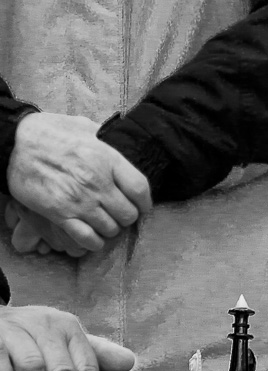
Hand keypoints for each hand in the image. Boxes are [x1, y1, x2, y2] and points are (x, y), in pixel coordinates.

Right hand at [8, 113, 151, 252]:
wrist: (18, 142)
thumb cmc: (55, 131)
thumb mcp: (89, 128)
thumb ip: (109, 139)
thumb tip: (125, 140)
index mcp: (108, 159)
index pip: (140, 188)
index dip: (146, 202)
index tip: (143, 206)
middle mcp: (97, 182)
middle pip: (128, 213)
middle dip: (129, 217)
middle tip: (123, 215)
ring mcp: (79, 200)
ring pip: (109, 228)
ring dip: (111, 229)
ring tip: (108, 225)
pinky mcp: (59, 214)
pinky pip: (85, 237)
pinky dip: (94, 243)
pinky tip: (95, 239)